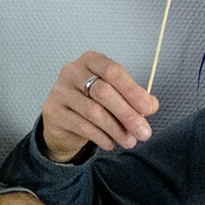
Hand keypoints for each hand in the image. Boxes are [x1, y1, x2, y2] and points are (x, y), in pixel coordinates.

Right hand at [39, 52, 159, 162]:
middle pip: (104, 92)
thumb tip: (151, 105)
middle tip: (144, 132)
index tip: (148, 108)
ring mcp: (60, 90)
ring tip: (130, 142)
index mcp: (91, 60)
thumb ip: (134, 98)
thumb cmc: (93, 102)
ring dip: (116, 130)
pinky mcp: (53, 111)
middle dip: (127, 114)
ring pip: (93, 112)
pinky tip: (111, 143)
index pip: (113, 72)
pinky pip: (81, 126)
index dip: (132, 90)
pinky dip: (100, 137)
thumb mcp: (115, 95)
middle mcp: (73, 71)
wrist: (63, 120)